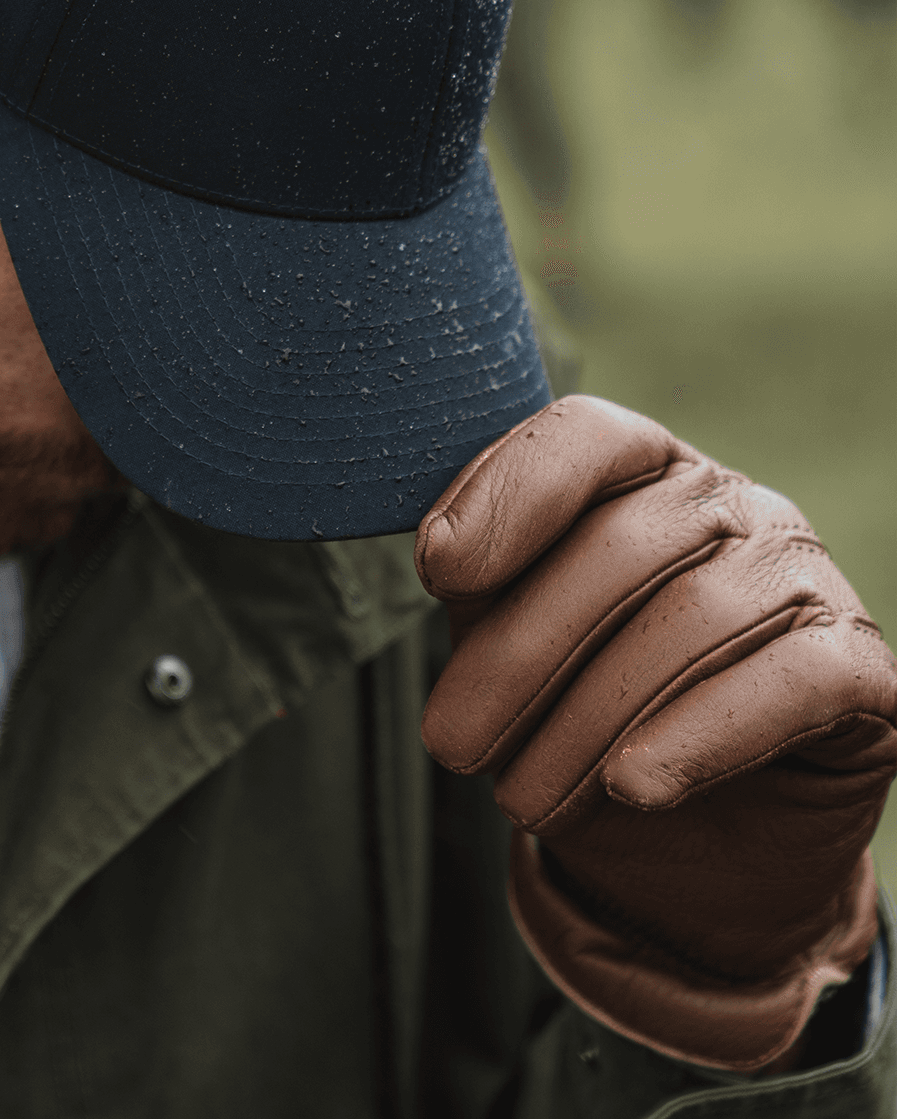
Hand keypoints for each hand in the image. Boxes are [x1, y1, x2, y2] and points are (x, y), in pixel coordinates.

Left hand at [414, 395, 896, 1072]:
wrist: (705, 855)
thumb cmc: (591, 718)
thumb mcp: (520, 644)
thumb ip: (488, 581)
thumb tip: (440, 550)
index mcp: (646, 470)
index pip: (587, 438)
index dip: (511, 492)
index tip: (437, 571)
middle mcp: (733, 504)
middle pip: (622, 544)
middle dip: (520, 650)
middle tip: (450, 746)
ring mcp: (803, 577)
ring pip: (692, 618)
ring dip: (591, 716)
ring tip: (522, 800)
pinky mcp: (861, 668)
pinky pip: (789, 681)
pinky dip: (702, 733)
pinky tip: (634, 785)